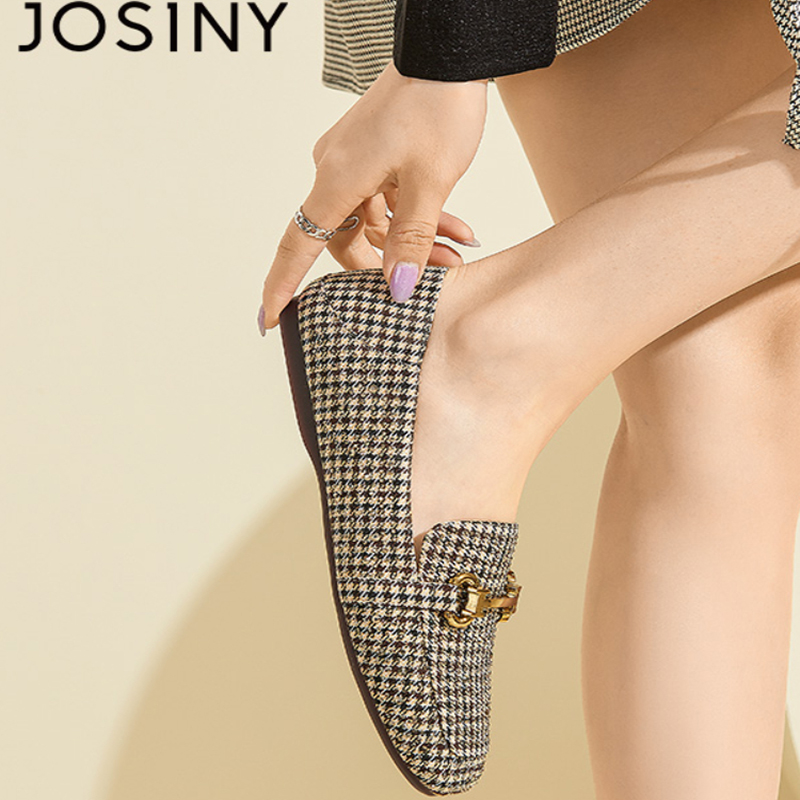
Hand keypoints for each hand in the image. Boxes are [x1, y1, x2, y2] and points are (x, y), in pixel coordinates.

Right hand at [259, 61, 487, 330]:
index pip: (299, 245)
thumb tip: (396, 288)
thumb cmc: (437, 105)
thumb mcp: (430, 183)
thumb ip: (411, 240)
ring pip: (374, 221)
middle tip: (435, 279)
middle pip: (347, 239)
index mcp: (338, 179)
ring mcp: (353, 161)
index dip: (283, 285)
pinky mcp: (373, 153)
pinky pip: (386, 198)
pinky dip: (416, 215)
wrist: (448, 49)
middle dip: (389, 264)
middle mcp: (336, 171)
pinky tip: (455, 228)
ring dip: (414, 240)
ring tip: (458, 251)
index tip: (270, 319)